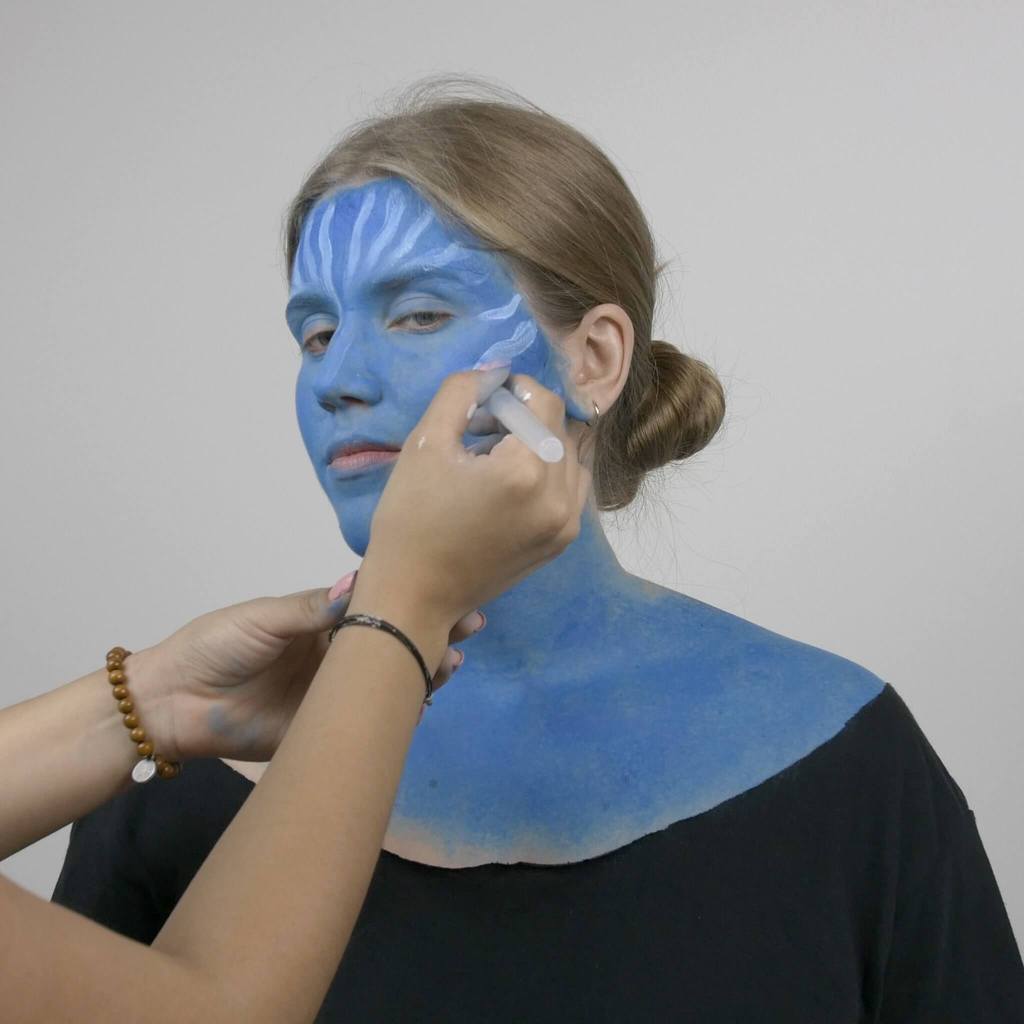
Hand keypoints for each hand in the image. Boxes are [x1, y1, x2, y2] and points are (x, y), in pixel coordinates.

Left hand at [130, 571, 485, 762]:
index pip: (376, 607)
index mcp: (321, 622)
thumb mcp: (263, 618)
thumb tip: (358, 582)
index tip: (449, 591)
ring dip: (422, 669)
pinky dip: (396, 713)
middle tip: (467, 626)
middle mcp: (334, 655)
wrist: (173, 702)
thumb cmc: (215, 645)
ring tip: (451, 659)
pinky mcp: (324, 731)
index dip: (410, 600)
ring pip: (387, 682)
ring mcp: (332, 694)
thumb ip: (312, 608)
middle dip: (430, 633)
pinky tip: (424, 700)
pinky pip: (365, 723)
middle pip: (391, 643)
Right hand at [352, 369, 590, 633]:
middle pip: (560, 428)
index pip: (544, 402)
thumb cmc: (410, 520)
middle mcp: (560, 498)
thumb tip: (496, 371)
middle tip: (482, 429)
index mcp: (527, 471)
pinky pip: (570, 488)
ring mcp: (566, 525)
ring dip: (540, 444)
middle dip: (526, 417)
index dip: (514, 390)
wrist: (414, 596)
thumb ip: (462, 392)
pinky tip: (508, 484)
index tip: (481, 401)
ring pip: (571, 457)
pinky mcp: (561, 542)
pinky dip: (547, 473)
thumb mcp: (425, 444)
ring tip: (495, 457)